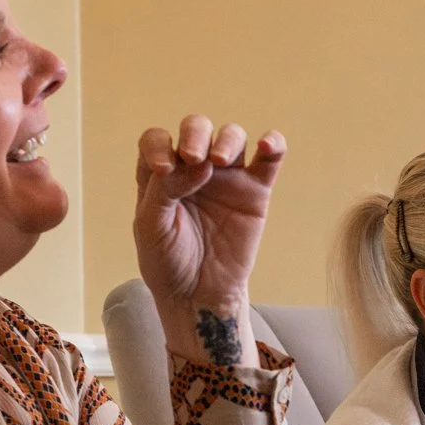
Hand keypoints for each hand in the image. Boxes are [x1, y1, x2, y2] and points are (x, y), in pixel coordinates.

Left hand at [133, 115, 285, 367]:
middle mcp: (193, 168)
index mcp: (160, 174)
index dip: (159, 146)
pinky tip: (268, 145)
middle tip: (194, 158)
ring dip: (227, 139)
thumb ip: (164, 190)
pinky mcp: (255, 192)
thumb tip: (196, 162)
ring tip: (221, 161)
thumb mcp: (150, 228)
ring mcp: (227, 178)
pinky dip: (274, 145)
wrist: (200, 295)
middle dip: (195, 135)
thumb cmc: (168, 262)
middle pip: (196, 128)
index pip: (157, 140)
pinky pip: (269, 160)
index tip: (163, 169)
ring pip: (231, 137)